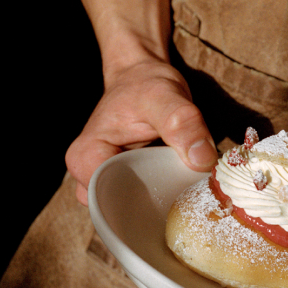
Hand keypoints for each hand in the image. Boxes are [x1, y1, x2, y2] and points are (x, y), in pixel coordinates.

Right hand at [66, 59, 216, 204]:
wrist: (144, 77)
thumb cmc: (146, 85)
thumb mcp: (165, 96)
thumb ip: (182, 123)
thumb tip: (202, 160)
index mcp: (86, 158)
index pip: (106, 200)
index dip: (142, 203)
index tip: (175, 196)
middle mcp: (89, 175)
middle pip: (119, 210)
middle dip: (153, 208)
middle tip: (186, 197)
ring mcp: (107, 180)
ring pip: (132, 208)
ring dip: (159, 202)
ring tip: (184, 190)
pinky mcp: (125, 181)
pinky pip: (141, 200)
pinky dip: (162, 196)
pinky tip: (181, 188)